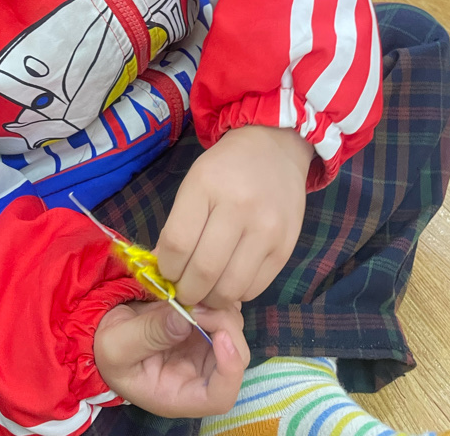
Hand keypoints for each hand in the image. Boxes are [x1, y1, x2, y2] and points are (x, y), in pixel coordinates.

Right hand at [94, 300, 248, 416]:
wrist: (103, 328)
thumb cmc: (108, 348)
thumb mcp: (117, 345)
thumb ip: (149, 333)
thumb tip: (185, 318)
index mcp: (179, 393)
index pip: (220, 396)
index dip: (230, 369)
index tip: (221, 336)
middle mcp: (198, 374)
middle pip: (235, 358)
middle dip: (224, 327)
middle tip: (198, 303)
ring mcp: (203, 349)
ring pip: (233, 330)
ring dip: (220, 308)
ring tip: (192, 292)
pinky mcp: (203, 326)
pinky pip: (223, 311)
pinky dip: (216, 297)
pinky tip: (195, 286)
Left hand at [156, 125, 312, 306]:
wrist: (275, 149)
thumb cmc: (226, 168)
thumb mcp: (193, 184)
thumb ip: (178, 227)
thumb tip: (164, 271)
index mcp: (207, 186)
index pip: (177, 243)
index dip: (166, 268)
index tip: (166, 273)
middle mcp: (239, 208)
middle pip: (204, 271)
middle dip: (187, 292)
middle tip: (183, 291)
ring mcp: (266, 229)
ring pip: (231, 288)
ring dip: (211, 300)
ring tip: (205, 290)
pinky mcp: (285, 248)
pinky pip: (254, 289)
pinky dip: (236, 294)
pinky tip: (228, 281)